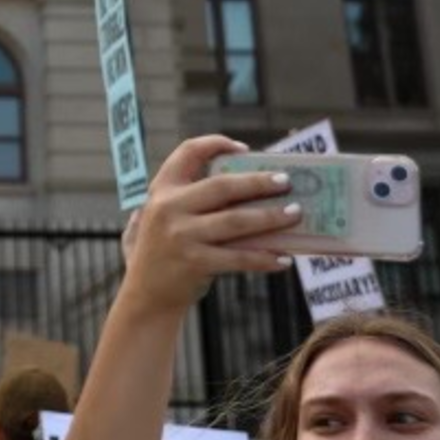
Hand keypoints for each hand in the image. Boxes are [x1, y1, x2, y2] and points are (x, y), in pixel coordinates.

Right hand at [121, 136, 298, 314]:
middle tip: (287, 182)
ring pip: (236, 221)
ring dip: (270, 217)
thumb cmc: (162, 251)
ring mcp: (181, 235)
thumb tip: (241, 186)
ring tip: (295, 213)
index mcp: (162, 189)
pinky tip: (283, 258)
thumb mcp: (161, 217)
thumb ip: (186, 200)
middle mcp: (169, 207)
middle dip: (259, 182)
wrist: (145, 296)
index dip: (217, 144)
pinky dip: (264, 258)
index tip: (245, 150)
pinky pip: (239, 258)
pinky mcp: (194, 262)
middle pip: (222, 186)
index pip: (188, 152)